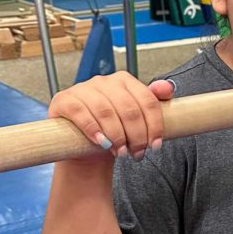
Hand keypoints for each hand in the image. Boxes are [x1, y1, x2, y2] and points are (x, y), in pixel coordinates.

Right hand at [47, 73, 175, 162]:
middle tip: (138, 153)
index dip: (154, 125)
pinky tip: (102, 143)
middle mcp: (104, 80)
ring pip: (106, 112)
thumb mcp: (137, 117)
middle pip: (128, 108)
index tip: (156, 145)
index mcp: (125, 80)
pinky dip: (93, 129)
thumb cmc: (114, 129)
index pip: (147, 100)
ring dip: (117, 136)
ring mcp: (82, 88)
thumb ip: (155, 100)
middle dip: (137, 135)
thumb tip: (168, 87)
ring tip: (122, 153)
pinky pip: (80, 113)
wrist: (84, 144)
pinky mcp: (64, 100)